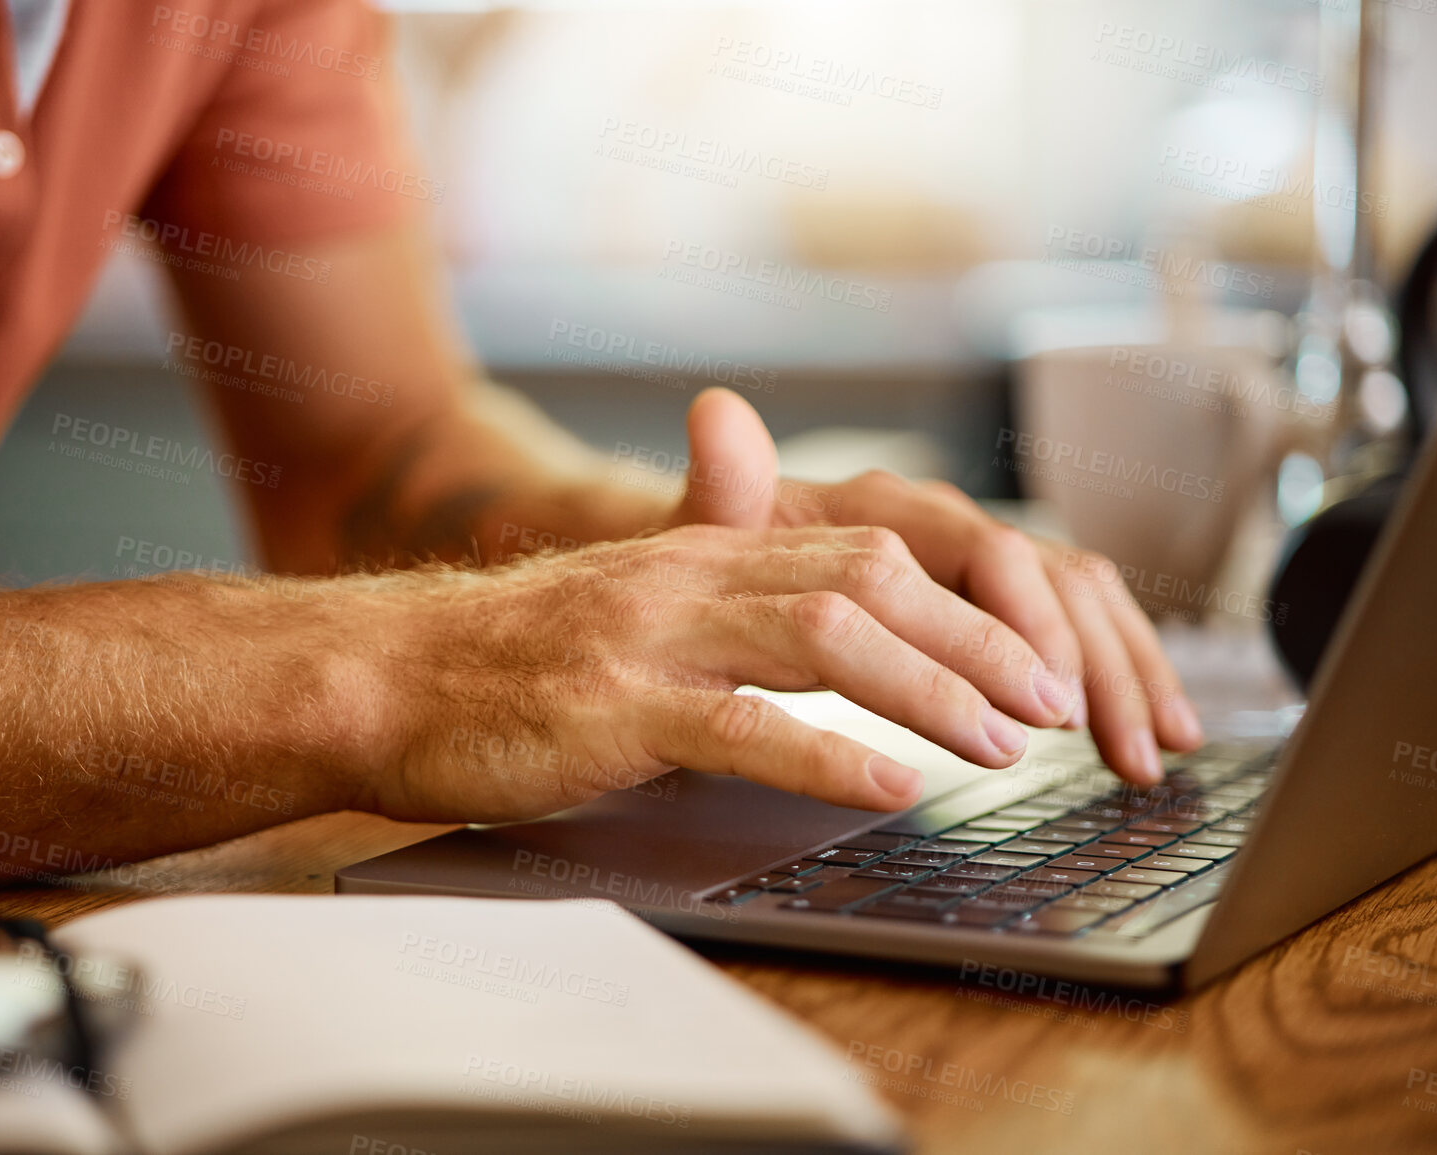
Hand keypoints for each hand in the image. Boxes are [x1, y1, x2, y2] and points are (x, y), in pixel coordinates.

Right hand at [345, 523, 1081, 822]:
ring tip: (1003, 743)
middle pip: (869, 581)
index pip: (866, 550)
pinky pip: (740, 725)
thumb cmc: (508, 656)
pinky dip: (826, 754)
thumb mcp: (634, 605)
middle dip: (977, 641)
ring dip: (930, 690)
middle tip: (1052, 703)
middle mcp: (690, 578)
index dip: (963, 601)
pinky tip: (888, 786)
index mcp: (703, 553)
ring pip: (823, 637)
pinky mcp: (612, 709)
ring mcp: (652, 638)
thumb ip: (728, 601)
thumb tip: (829, 630)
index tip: (1030, 658)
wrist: (384, 673)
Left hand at [668, 389, 1203, 785]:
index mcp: (891, 506)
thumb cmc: (717, 552)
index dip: (1026, 626)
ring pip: (1081, 607)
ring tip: (1157, 751)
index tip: (1046, 700)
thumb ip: (722, 484)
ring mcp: (977, 565)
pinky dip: (1117, 677)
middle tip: (1123, 748)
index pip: (985, 554)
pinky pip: (1073, 631)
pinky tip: (1148, 731)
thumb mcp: (708, 528)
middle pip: (1053, 582)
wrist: (718, 557)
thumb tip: (715, 412)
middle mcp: (948, 526)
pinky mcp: (991, 605)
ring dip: (1128, 677)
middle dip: (1100, 666)